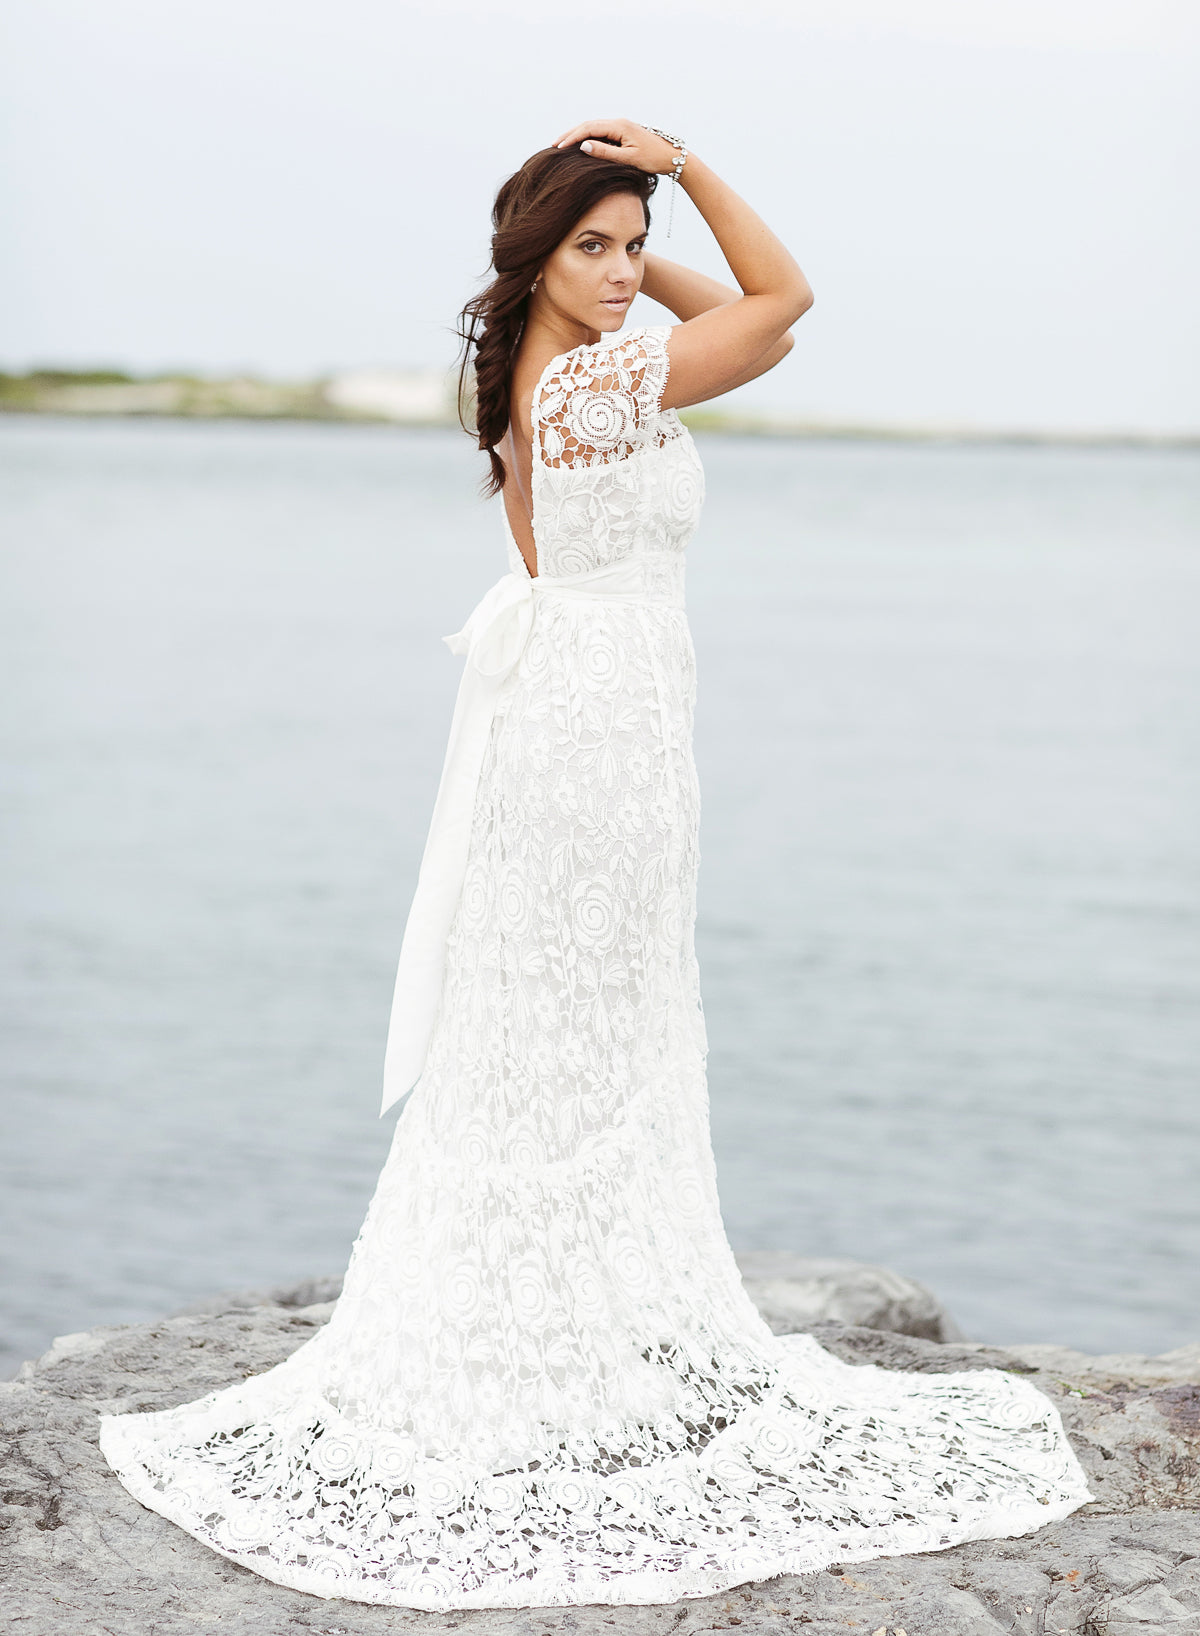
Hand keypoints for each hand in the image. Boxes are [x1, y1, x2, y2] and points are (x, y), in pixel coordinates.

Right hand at [552, 118, 680, 175]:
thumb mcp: (628, 158)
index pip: (588, 128)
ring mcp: (620, 126)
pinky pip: (600, 132)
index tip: (558, 148)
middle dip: (569, 134)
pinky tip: (579, 145)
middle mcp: (618, 122)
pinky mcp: (622, 132)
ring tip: (562, 144)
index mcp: (618, 126)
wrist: (672, 157)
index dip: (572, 138)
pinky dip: (587, 137)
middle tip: (553, 145)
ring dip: (576, 135)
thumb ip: (605, 153)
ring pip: (593, 128)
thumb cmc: (653, 159)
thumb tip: (583, 146)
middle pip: (588, 125)